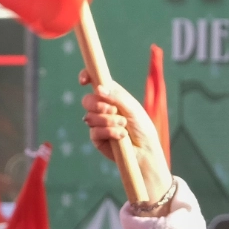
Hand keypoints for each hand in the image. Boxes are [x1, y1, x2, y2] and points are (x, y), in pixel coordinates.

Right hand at [78, 73, 173, 208]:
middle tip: (112, 110)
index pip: (95, 83)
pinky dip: (108, 132)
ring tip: (123, 126)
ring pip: (90, 116)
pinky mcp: (97, 138)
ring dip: (108, 121)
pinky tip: (121, 136)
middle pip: (87, 100)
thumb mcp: (132, 108)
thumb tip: (99, 89)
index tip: (84, 81)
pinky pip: (94, 131)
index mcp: (111, 96)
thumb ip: (117, 97)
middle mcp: (102, 108)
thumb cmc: (142, 127)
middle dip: (97, 104)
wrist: (145, 150)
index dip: (86, 77)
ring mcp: (98, 123)